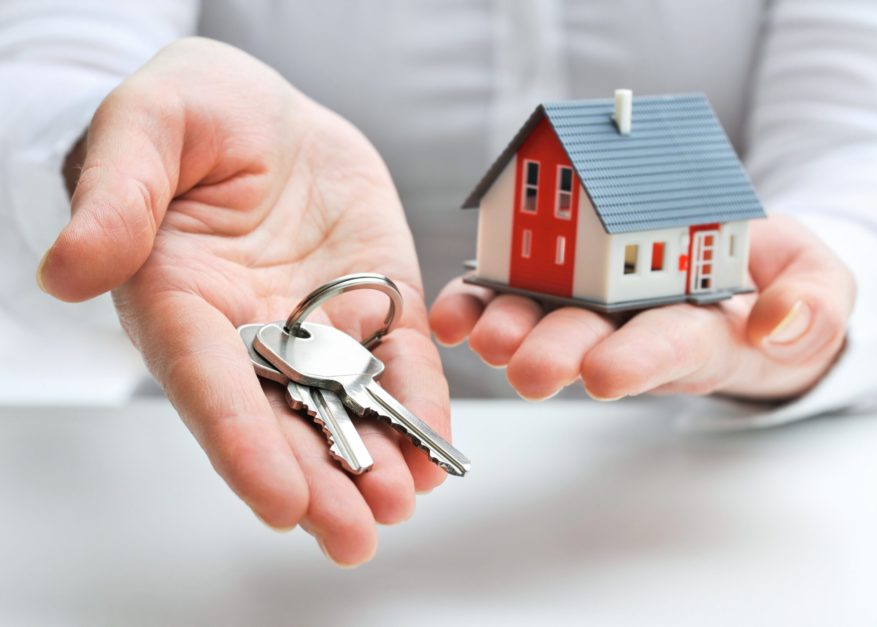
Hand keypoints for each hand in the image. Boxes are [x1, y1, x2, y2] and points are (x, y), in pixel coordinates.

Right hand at [38, 38, 449, 565]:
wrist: (264, 112)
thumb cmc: (191, 113)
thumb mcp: (144, 129)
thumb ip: (116, 196)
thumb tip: (69, 271)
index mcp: (181, 301)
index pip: (209, 383)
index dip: (242, 441)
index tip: (278, 498)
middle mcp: (250, 332)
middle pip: (281, 419)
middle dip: (317, 479)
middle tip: (352, 534)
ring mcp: (318, 324)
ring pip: (343, 407)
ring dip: (374, 461)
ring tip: (402, 504)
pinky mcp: (374, 304)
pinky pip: (399, 362)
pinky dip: (417, 406)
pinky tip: (435, 452)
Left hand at [430, 214, 854, 401]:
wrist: (738, 265)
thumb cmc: (776, 280)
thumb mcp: (818, 285)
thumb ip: (812, 303)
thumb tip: (779, 323)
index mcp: (700, 331)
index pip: (673, 348)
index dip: (641, 360)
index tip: (608, 374)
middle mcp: (637, 327)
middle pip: (596, 343)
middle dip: (560, 355)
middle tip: (529, 369)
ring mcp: (594, 306)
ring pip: (546, 322)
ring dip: (510, 331)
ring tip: (483, 336)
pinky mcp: (559, 282)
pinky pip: (513, 293)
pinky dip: (479, 303)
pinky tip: (453, 314)